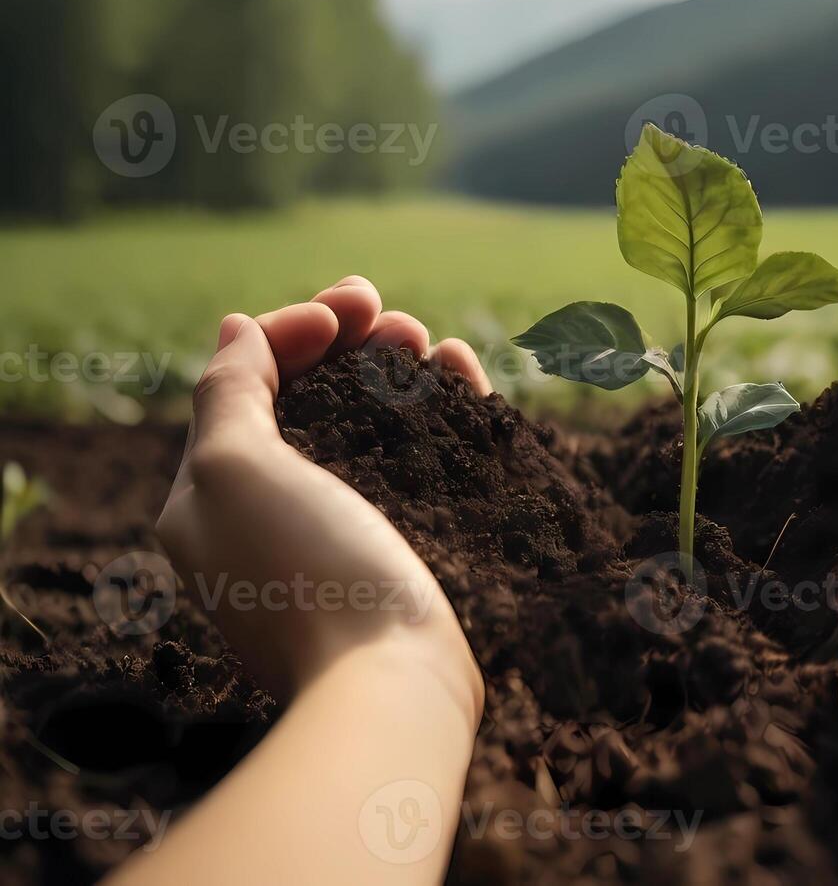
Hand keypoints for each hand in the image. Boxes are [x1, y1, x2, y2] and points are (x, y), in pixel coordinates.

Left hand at [156, 276, 489, 708]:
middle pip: (313, 396)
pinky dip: (441, 412)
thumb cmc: (305, 575)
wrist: (391, 684)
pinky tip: (463, 379)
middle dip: (352, 346)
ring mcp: (346, 526)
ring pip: (372, 422)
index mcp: (216, 492)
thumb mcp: (234, 472)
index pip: (245, 384)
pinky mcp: (407, 544)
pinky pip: (423, 459)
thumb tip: (236, 330)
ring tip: (432, 348)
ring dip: (398, 371)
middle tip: (392, 320)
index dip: (292, 331)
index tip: (345, 312)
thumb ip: (227, 393)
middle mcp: (277, 506)